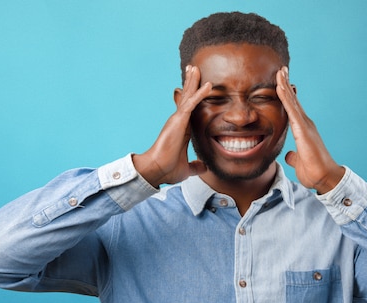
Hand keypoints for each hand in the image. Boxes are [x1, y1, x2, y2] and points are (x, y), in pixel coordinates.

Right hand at [133, 66, 211, 186]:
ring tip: (195, 67)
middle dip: (190, 82)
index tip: (195, 87)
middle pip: (186, 97)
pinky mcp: (179, 121)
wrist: (157, 171)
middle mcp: (178, 121)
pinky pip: (192, 104)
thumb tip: (204, 168)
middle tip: (193, 68)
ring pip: (187, 96)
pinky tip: (209, 85)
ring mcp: (178, 120)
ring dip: (193, 81)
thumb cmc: (167, 169)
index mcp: (182, 130)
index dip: (192, 97)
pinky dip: (200, 93)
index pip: (189, 110)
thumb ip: (196, 166)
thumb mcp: (187, 168)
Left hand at [276, 66, 344, 193]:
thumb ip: (293, 156)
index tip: (281, 82)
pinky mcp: (303, 130)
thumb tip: (289, 155)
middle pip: (293, 100)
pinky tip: (280, 87)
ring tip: (280, 71)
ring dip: (285, 85)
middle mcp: (305, 124)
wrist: (325, 178)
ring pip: (292, 101)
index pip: (292, 109)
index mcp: (302, 130)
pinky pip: (292, 110)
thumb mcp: (298, 162)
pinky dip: (286, 98)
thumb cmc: (314, 172)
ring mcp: (305, 125)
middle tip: (281, 69)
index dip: (286, 96)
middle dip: (286, 84)